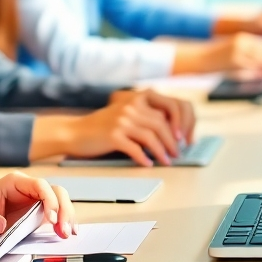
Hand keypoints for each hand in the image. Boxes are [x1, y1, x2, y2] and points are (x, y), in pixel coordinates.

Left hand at [0, 171, 75, 237]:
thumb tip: (0, 225)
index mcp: (14, 183)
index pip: (40, 185)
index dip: (49, 200)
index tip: (51, 220)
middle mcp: (27, 189)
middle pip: (55, 192)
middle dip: (64, 210)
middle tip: (65, 231)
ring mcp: (33, 201)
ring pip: (59, 201)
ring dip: (66, 216)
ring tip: (68, 234)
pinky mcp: (35, 214)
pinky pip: (55, 214)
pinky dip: (63, 222)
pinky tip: (67, 233)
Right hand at [29, 89, 194, 166]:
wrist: (75, 132)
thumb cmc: (104, 127)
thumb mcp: (126, 114)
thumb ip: (146, 116)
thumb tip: (174, 133)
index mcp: (137, 97)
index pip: (171, 105)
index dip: (183, 122)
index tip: (185, 138)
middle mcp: (130, 105)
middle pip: (162, 123)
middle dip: (173, 141)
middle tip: (178, 154)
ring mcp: (121, 120)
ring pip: (151, 136)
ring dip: (162, 152)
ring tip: (167, 162)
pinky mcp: (113, 135)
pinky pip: (135, 148)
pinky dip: (144, 158)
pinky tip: (148, 164)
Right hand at [171, 33, 261, 77]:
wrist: (200, 59)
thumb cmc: (217, 60)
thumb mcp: (236, 57)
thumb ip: (252, 61)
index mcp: (242, 37)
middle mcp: (242, 41)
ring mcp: (239, 50)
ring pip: (259, 60)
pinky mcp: (235, 59)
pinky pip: (251, 68)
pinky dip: (257, 73)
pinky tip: (258, 77)